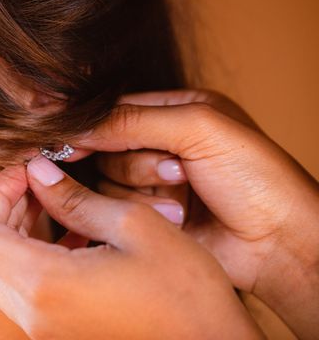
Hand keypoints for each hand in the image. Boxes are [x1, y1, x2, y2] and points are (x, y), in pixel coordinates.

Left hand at [0, 161, 262, 339]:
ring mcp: (43, 328)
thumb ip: (74, 197)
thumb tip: (37, 170)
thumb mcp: (133, 226)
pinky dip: (33, 255)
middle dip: (5, 206)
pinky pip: (24, 289)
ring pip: (0, 268)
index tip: (24, 172)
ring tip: (58, 203)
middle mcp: (33, 312)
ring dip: (18, 230)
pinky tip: (73, 236)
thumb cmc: (185, 291)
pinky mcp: (58, 333)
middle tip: (41, 181)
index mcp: (44, 283)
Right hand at [76, 89, 318, 338]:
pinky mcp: (151, 216)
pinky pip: (119, 209)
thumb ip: (134, 119)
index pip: (116, 110)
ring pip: (110, 180)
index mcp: (176, 112)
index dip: (94, 126)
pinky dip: (147, 213)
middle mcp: (162, 145)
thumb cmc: (256, 177)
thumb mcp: (199, 128)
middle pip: (108, 148)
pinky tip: (179, 217)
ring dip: (145, 191)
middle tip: (177, 172)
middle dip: (139, 164)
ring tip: (186, 198)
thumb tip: (77, 125)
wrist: (280, 243)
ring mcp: (155, 183)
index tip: (73, 142)